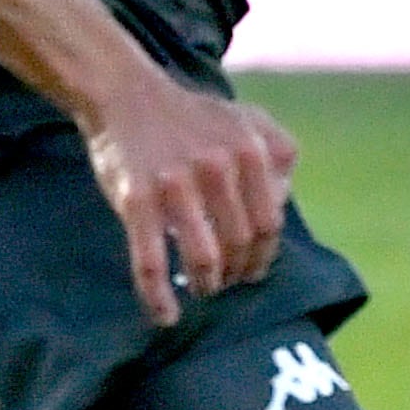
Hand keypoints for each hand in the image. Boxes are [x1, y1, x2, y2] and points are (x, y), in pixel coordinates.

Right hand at [79, 69, 300, 327]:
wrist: (126, 95)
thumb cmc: (190, 117)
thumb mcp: (246, 119)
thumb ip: (278, 153)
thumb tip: (283, 202)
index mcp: (249, 151)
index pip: (269, 224)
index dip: (263, 256)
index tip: (252, 271)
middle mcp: (217, 167)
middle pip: (240, 244)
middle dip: (236, 273)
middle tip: (226, 282)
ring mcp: (175, 184)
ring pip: (204, 258)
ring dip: (207, 284)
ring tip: (202, 289)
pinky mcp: (136, 199)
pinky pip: (150, 261)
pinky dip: (158, 297)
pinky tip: (165, 315)